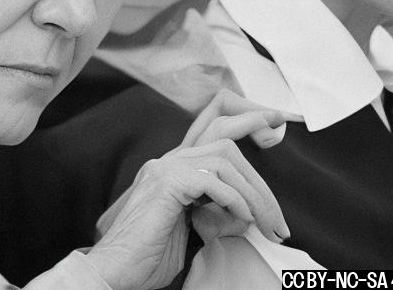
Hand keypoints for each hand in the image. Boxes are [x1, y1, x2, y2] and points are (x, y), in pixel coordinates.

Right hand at [86, 89, 297, 289]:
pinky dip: (234, 199)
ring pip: (225, 159)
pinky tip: (242, 219)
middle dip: (259, 181)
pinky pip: (212, 180)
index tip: (276, 124)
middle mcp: (168, 162)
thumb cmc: (146, 259)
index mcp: (173, 169)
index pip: (214, 132)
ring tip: (264, 224)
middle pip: (227, 145)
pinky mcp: (166, 183)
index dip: (247, 120)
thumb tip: (247, 213)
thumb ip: (217, 215)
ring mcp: (164, 169)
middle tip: (278, 221)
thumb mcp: (192, 232)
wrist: (114, 272)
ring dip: (253, 194)